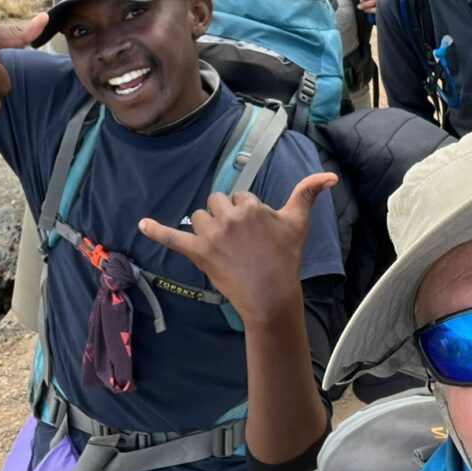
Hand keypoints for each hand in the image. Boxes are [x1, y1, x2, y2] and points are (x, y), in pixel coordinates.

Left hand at [139, 171, 336, 325]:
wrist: (271, 295)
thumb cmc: (286, 258)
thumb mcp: (298, 223)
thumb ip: (309, 192)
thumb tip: (330, 175)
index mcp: (250, 207)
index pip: (241, 196)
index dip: (248, 212)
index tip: (257, 233)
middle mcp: (228, 217)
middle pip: (217, 201)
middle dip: (225, 215)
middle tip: (238, 239)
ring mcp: (211, 235)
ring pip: (199, 216)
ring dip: (206, 226)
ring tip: (220, 244)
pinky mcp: (198, 253)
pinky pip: (172, 238)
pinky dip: (156, 230)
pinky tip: (141, 224)